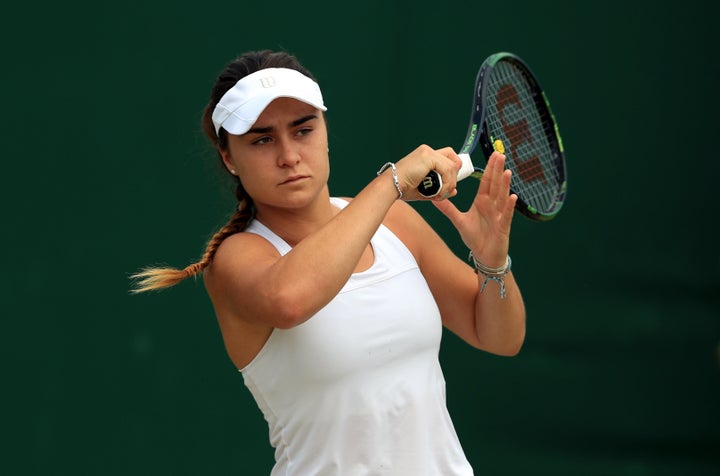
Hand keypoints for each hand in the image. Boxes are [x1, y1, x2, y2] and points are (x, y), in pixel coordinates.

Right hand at [394, 145, 461, 200]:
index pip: (448, 157)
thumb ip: (441, 188)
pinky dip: (446, 183)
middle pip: (453, 159)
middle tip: (447, 190)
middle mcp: (427, 151)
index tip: (450, 185)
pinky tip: (438, 192)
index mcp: (426, 156)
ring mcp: (428, 152)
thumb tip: (455, 191)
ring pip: (452, 166)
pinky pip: (447, 169)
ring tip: (440, 195)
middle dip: (454, 176)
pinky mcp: (428, 156)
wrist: (391, 186)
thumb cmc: (403, 188)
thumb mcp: (426, 189)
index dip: (453, 170)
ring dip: (450, 183)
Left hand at [432, 152, 516, 266]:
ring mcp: (499, 215)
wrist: (484, 255)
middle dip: (497, 170)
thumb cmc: (475, 237)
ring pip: (502, 197)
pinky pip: (506, 215)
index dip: (489, 169)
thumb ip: (448, 209)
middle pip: (495, 185)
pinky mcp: (503, 226)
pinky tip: (513, 196)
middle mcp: (492, 206)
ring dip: (505, 184)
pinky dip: (509, 206)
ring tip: (507, 171)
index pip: (486, 182)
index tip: (493, 155)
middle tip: (501, 154)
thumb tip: (434, 199)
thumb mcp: (459, 221)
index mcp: (483, 202)